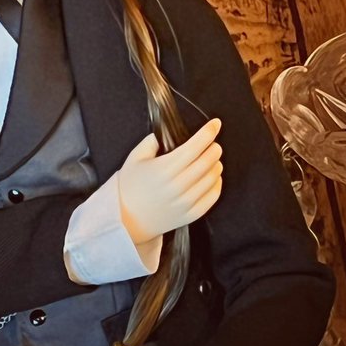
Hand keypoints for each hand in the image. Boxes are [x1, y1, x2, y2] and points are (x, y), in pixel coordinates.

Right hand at [118, 118, 222, 245]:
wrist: (127, 221)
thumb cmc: (130, 188)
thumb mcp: (133, 160)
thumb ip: (149, 143)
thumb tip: (163, 134)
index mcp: (163, 170)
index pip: (194, 147)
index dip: (208, 133)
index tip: (215, 124)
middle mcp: (177, 186)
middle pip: (207, 161)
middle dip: (214, 148)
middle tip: (213, 142)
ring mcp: (186, 202)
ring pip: (213, 178)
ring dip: (216, 164)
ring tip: (212, 159)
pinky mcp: (191, 215)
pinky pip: (213, 197)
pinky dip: (217, 183)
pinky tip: (214, 177)